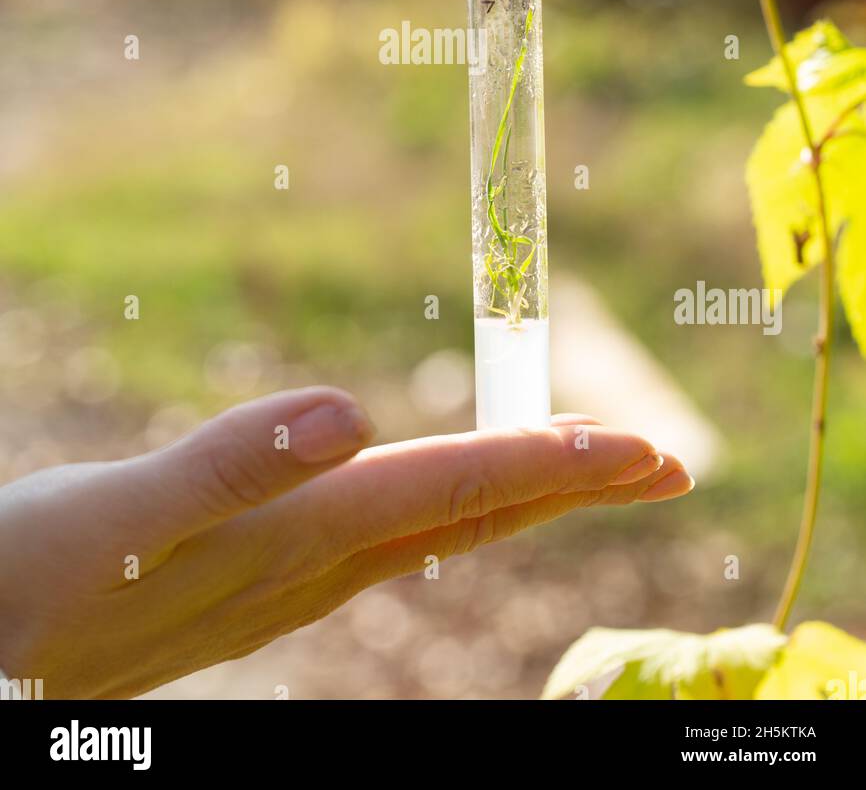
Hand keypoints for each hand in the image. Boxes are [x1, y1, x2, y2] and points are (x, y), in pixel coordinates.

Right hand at [0, 386, 691, 697]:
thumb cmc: (28, 586)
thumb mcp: (111, 524)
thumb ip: (226, 471)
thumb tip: (349, 415)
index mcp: (292, 541)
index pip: (450, 494)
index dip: (551, 464)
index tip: (648, 453)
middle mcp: (308, 569)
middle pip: (467, 517)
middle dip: (569, 483)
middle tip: (664, 461)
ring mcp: (287, 584)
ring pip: (434, 532)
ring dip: (518, 490)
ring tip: (586, 465)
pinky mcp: (255, 581)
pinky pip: (382, 539)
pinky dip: (444, 504)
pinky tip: (444, 496)